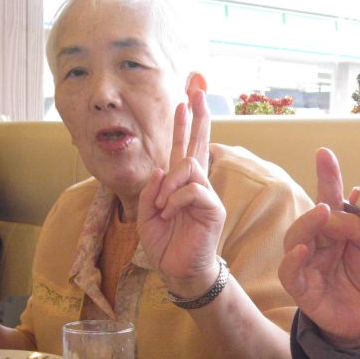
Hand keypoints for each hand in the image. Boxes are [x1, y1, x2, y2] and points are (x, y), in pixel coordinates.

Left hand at [137, 74, 226, 297]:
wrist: (178, 270)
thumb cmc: (165, 244)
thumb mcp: (146, 213)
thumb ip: (152, 189)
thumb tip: (162, 169)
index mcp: (180, 185)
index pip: (184, 148)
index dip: (185, 124)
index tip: (185, 100)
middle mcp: (197, 185)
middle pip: (198, 143)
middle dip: (197, 116)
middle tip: (197, 88)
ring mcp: (207, 195)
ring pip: (189, 167)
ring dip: (169, 185)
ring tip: (162, 206)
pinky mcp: (212, 208)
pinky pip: (192, 191)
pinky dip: (175, 200)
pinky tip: (170, 213)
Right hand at [278, 147, 359, 347]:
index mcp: (336, 229)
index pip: (330, 198)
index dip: (327, 176)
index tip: (324, 153)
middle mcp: (318, 242)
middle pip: (313, 217)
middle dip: (330, 209)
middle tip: (351, 214)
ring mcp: (306, 264)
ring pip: (295, 238)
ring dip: (308, 224)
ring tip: (323, 214)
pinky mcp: (301, 288)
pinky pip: (289, 272)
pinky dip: (292, 259)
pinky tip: (302, 249)